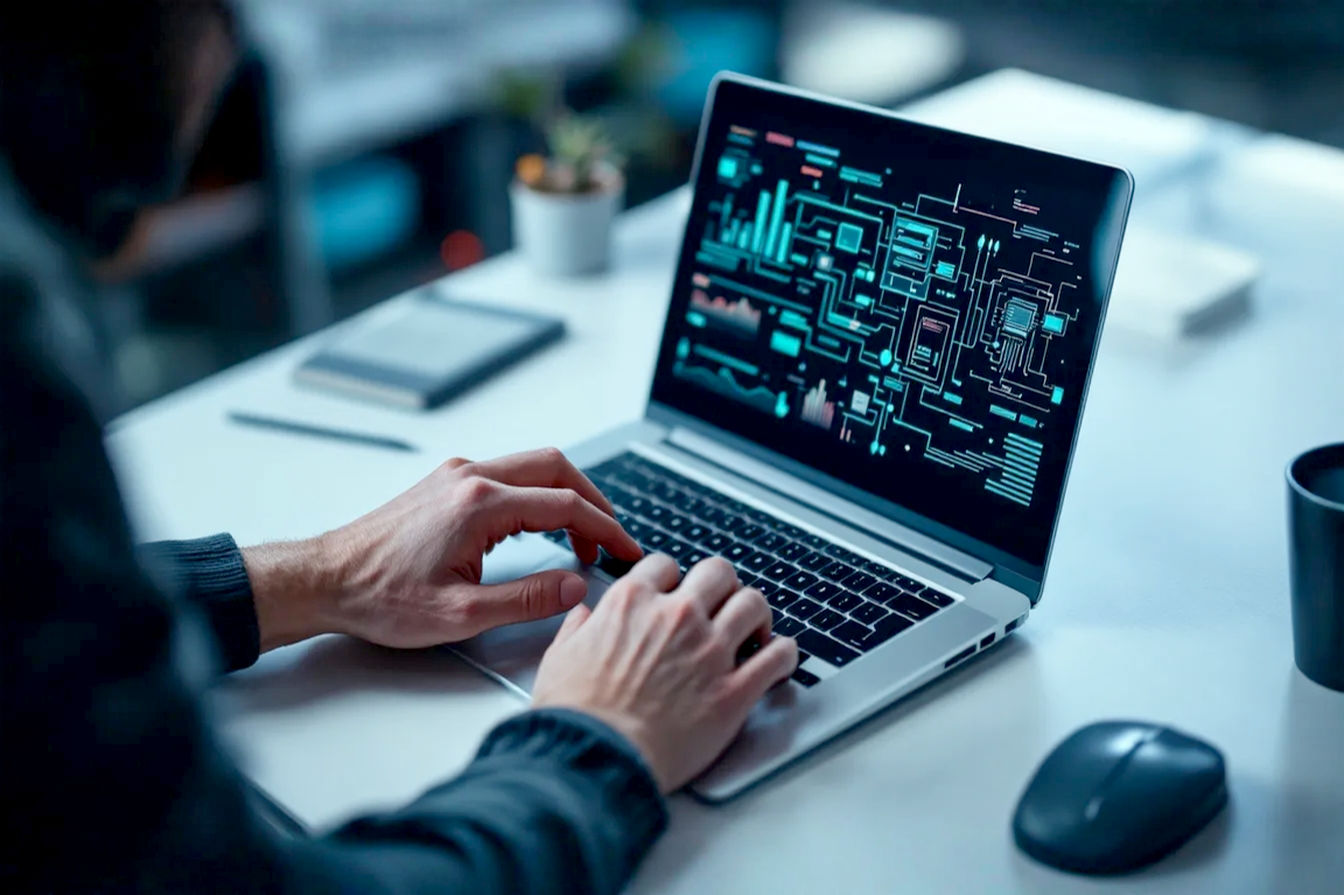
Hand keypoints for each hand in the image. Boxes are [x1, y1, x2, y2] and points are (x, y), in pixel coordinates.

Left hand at [245, 448, 642, 650]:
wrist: (325, 580)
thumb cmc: (379, 597)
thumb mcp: (462, 614)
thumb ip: (528, 599)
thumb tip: (574, 588)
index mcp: (480, 504)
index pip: (566, 503)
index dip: (606, 529)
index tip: (625, 550)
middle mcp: (470, 478)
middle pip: (556, 467)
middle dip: (594, 501)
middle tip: (612, 538)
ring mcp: (456, 475)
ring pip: (533, 467)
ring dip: (566, 496)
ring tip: (581, 539)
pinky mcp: (446, 484)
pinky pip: (508, 476)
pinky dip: (538, 496)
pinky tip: (540, 528)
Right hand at [532, 554, 798, 791]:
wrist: (598, 758)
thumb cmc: (575, 716)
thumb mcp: (558, 659)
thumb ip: (576, 630)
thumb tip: (584, 616)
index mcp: (632, 603)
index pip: (664, 565)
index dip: (672, 577)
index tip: (676, 591)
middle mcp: (676, 617)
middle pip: (718, 572)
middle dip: (722, 585)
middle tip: (722, 603)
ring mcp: (709, 650)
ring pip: (753, 603)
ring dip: (757, 613)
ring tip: (756, 629)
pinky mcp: (734, 690)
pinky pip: (777, 656)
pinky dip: (784, 653)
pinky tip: (780, 659)